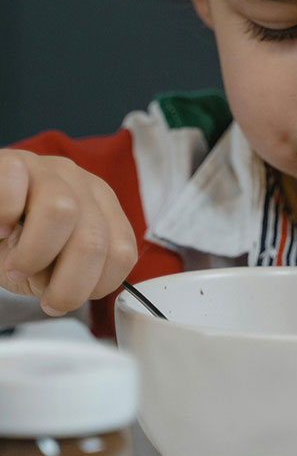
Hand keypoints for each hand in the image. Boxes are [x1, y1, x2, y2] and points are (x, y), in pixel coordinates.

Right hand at [0, 149, 137, 315]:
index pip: (122, 254)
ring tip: (15, 266)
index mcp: (104, 210)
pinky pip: (15, 186)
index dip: (93, 286)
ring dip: (34, 254)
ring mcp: (48, 168)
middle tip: (42, 295)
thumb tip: (77, 292)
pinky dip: (4, 216)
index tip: (64, 297)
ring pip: (62, 210)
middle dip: (67, 284)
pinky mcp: (13, 161)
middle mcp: (83, 185)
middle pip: (94, 240)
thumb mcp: (52, 265)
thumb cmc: (16, 241)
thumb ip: (77, 274)